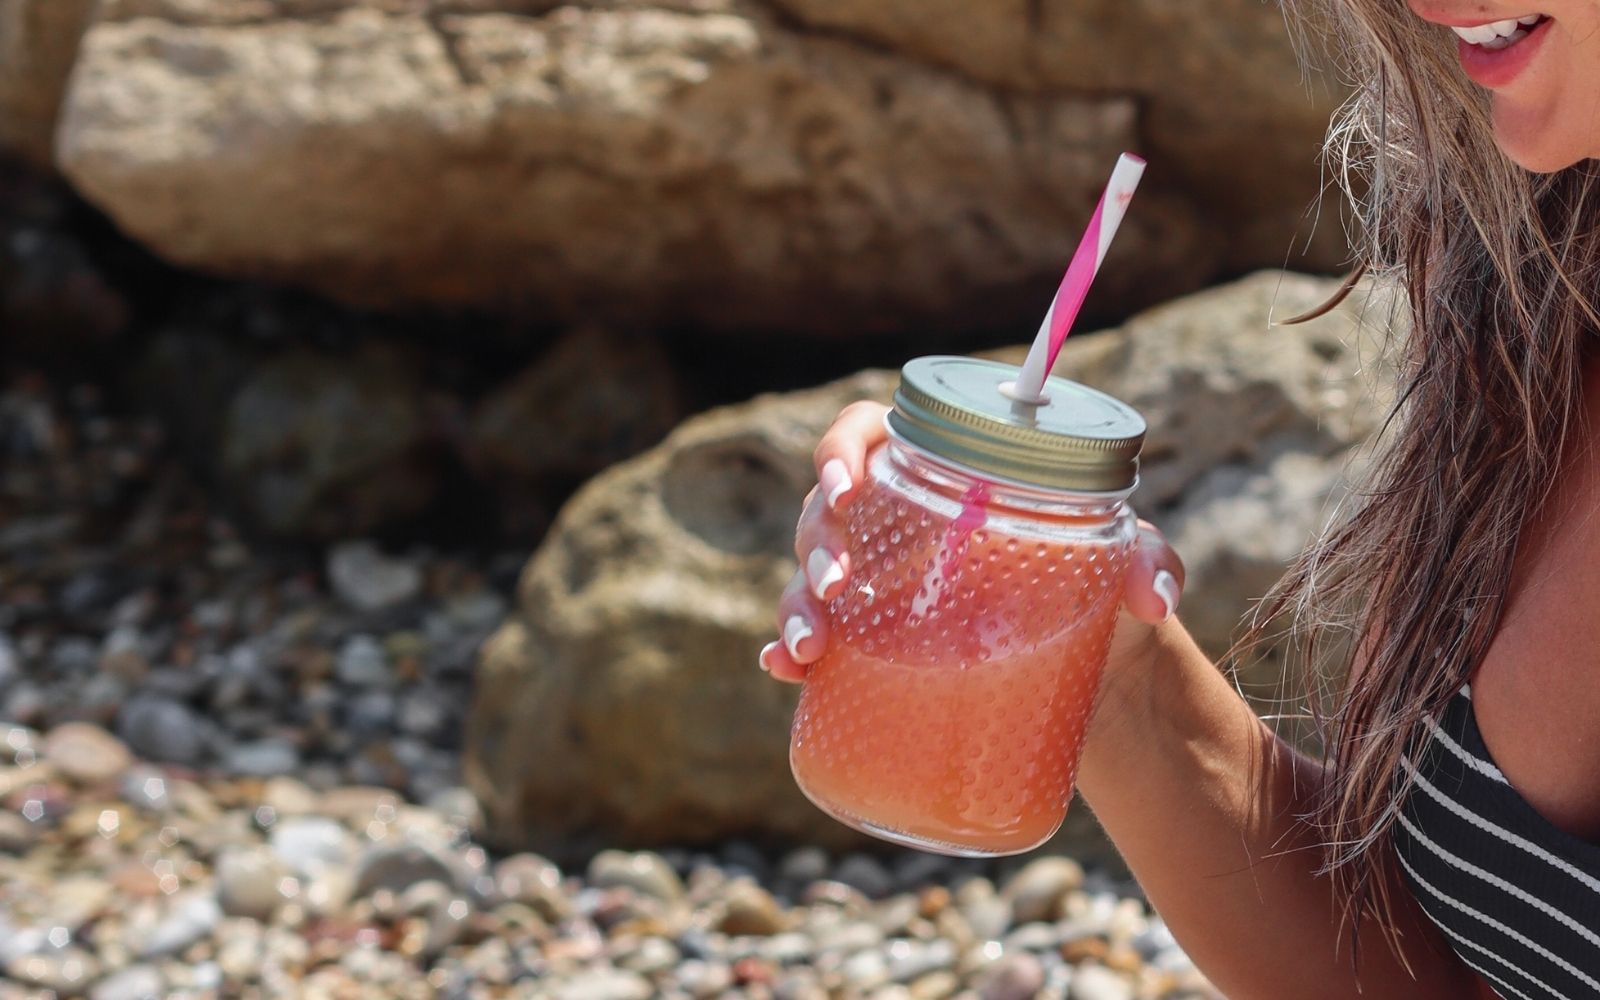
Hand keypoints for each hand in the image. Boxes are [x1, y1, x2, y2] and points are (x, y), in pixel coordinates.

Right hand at [760, 401, 1186, 681]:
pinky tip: (785, 672)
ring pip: (811, 578)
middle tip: (838, 580)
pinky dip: (789, 655)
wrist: (1098, 680)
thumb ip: (1149, 558)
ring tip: (810, 649)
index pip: (867, 433)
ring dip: (797, 605)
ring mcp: (879, 590)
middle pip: (827, 509)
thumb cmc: (1100, 588)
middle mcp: (897, 525)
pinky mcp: (874, 650)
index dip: (841, 448)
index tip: (847, 482)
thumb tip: (1153, 592)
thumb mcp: (1127, 563)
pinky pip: (818, 644)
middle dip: (816, 541)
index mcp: (939, 474)